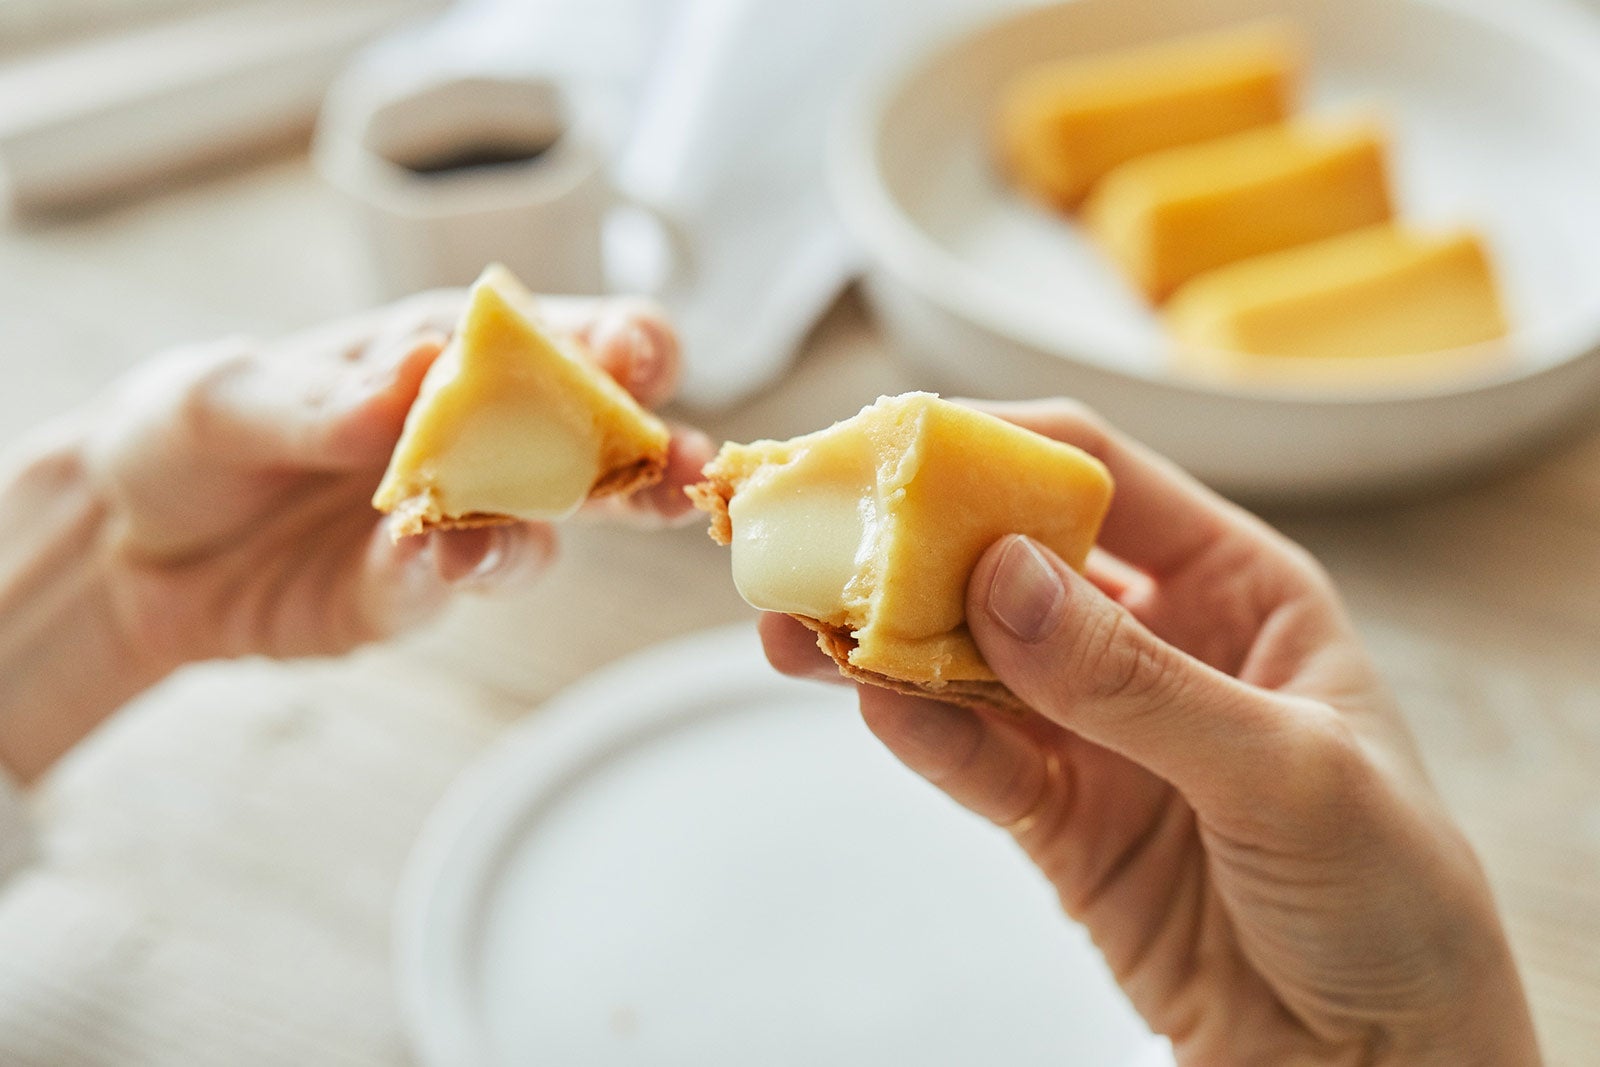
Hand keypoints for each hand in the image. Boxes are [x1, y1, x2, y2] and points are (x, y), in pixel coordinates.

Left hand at [0, 290, 711, 778]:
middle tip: (687, 470)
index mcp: (443, 351)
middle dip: (650, 451)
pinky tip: (439, 562)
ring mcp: (457, 516)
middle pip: (592, 438)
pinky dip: (464, 571)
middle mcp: (473, 432)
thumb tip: (422, 368)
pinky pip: (463, 579)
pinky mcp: (418, 590)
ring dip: (565, 525)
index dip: (614, 339)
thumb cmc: (187, 431)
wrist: (127, 550)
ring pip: (551, 521)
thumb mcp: (227, 396)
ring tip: (529, 526)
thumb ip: (327, 397)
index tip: (635, 355)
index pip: (557, 336)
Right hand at [762, 400, 1538, 1065]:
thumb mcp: (1286, 771)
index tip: (894, 449)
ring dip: (885, 641)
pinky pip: (975, 760)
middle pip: (1009, 561)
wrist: (1375, 1060)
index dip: (994, 449)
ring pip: (970, 662)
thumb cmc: (1391, 892)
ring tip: (798, 626)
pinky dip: (918, 733)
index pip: (1096, 477)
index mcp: (1234, 585)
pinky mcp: (1060, 817)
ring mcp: (1099, 730)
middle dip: (912, 546)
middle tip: (816, 535)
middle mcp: (1156, 640)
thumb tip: (1000, 579)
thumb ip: (1135, 680)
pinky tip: (867, 704)